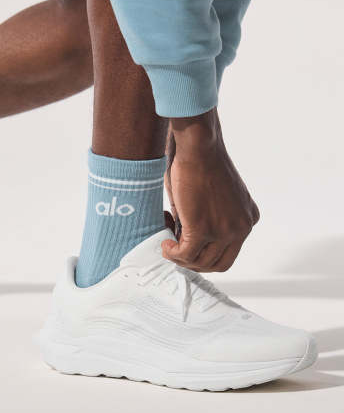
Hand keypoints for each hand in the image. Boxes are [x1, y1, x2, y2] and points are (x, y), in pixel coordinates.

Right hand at [162, 109, 259, 271]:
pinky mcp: (202, 230)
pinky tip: (165, 243)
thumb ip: (209, 219)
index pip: (230, 251)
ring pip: (201, 262)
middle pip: (219, 263)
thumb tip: (186, 239)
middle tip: (177, 249)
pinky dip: (173, 253)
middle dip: (196, 262)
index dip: (207, 253)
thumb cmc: (202, 163)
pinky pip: (185, 254)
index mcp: (248, 218)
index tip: (189, 244)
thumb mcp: (213, 197)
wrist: (199, 148)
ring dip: (181, 258)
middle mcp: (242, 228)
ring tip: (169, 243)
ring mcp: (224, 231)